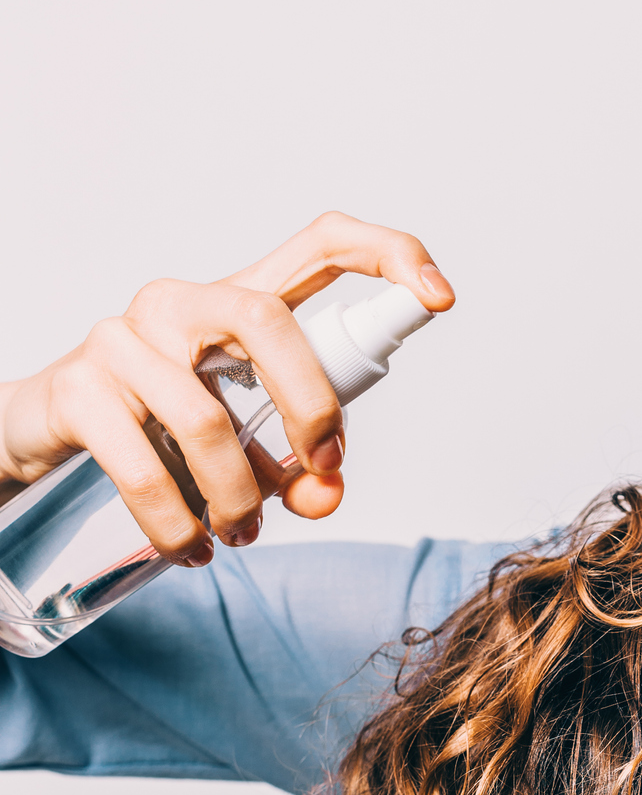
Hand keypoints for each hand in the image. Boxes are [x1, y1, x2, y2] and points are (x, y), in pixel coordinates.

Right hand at [0, 213, 454, 565]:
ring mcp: (122, 338)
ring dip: (238, 497)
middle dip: (313, 409)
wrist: (49, 439)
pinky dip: (178, 524)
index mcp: (237, 304)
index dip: (388, 256)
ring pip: (206, 420)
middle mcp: (180, 304)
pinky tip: (190, 548)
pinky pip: (144, 470)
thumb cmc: (162, 431)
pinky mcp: (79, 389)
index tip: (439, 299)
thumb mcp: (248, 448)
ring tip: (241, 535)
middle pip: (268, 322)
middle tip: (323, 477)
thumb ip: (301, 468)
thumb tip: (327, 495)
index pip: (321, 246)